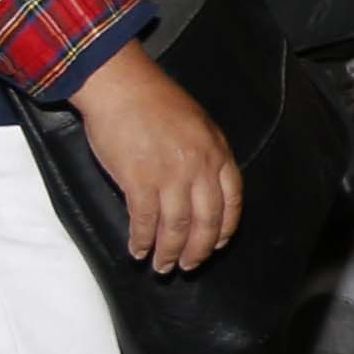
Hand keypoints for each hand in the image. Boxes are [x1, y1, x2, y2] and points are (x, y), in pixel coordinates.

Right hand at [70, 42, 239, 271]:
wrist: (121, 86)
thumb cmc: (155, 102)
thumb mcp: (198, 125)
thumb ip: (206, 156)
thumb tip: (205, 187)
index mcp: (218, 153)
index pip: (232, 201)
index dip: (225, 229)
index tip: (218, 245)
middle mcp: (199, 167)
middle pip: (207, 221)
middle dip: (198, 250)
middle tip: (188, 266)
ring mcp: (170, 175)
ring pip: (177, 227)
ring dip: (169, 252)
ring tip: (163, 267)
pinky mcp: (139, 180)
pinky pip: (145, 221)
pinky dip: (142, 240)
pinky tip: (138, 251)